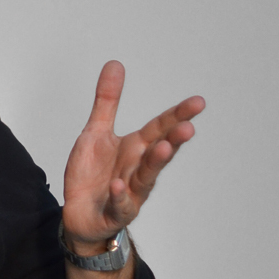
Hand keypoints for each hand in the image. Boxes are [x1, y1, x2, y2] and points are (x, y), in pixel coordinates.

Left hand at [62, 61, 204, 250]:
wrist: (80, 214)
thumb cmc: (93, 175)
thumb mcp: (96, 133)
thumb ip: (107, 101)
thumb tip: (115, 63)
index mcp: (137, 147)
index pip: (161, 127)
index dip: (178, 115)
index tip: (199, 102)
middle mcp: (138, 168)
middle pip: (159, 152)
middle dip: (173, 140)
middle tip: (188, 128)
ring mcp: (130, 192)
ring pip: (146, 178)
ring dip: (155, 164)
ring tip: (164, 148)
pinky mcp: (115, 213)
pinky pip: (119, 205)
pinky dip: (120, 196)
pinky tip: (118, 186)